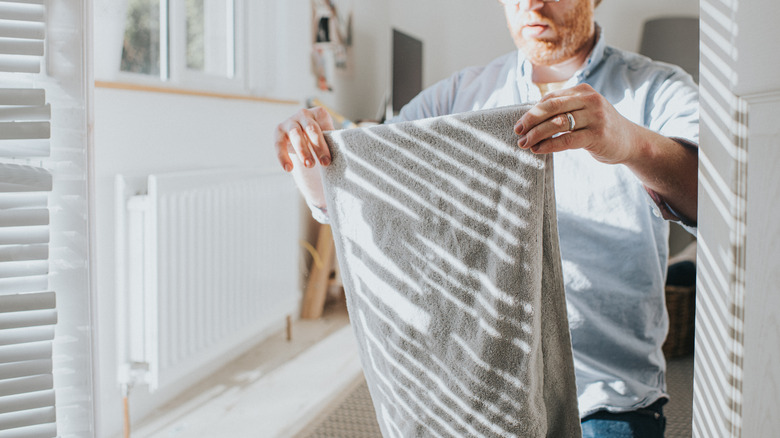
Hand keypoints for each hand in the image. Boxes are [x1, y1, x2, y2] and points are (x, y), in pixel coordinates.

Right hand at [275, 107, 334, 171]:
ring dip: (303, 150)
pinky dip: (283, 156)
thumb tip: (343, 154)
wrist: (303, 145)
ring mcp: (290, 121)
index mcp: (319, 114)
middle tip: (324, 163)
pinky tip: (288, 168)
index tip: (329, 160)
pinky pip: (279, 144)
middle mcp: (304, 114)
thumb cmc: (319, 141)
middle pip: (311, 129)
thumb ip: (332, 142)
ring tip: (310, 165)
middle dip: (318, 147)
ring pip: (296, 134)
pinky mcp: (279, 130)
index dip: (327, 143)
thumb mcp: (327, 140)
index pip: (324, 125)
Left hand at [513, 83, 639, 164]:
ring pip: (557, 124)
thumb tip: (529, 117)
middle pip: (552, 107)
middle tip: (517, 132)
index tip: (518, 124)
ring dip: (537, 134)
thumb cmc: (599, 127)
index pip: (550, 99)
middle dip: (531, 120)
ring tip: (524, 144)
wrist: (631, 141)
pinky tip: (538, 150)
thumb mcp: (584, 111)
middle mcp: (590, 100)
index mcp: (583, 91)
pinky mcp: (597, 135)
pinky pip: (567, 140)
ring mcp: (595, 117)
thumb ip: (563, 110)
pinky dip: (549, 145)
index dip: (532, 112)